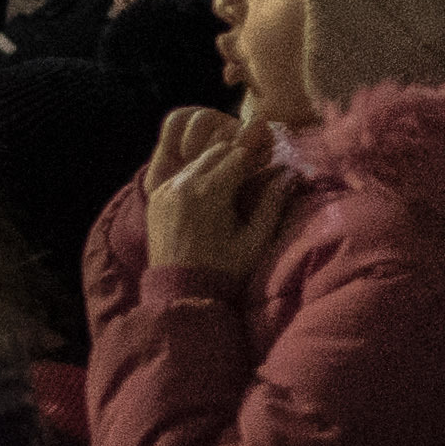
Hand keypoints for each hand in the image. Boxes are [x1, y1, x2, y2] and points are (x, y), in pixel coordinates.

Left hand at [138, 106, 281, 292]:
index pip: (237, 155)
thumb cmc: (224, 271)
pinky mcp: (156, 197)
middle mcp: (183, 185)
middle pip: (217, 152)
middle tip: (253, 169)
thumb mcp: (254, 241)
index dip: (256, 155)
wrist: (180, 293)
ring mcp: (165, 190)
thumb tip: (288, 174)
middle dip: (237, 157)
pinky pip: (180, 174)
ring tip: (232, 183)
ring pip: (198, 160)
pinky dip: (197, 177)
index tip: (268, 157)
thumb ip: (272, 204)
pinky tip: (209, 195)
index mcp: (209, 193)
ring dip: (217, 165)